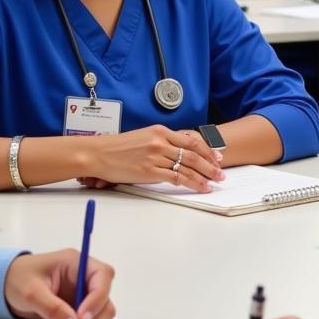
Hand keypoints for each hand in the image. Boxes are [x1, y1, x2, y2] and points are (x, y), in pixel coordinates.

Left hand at [4, 249, 115, 318]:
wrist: (3, 285)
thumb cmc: (17, 279)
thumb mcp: (31, 293)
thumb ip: (53, 309)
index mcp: (77, 263)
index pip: (102, 275)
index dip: (98, 296)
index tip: (82, 318)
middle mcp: (85, 277)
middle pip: (106, 294)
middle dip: (96, 314)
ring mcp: (83, 293)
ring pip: (103, 309)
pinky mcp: (78, 307)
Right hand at [84, 126, 224, 192]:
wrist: (97, 153)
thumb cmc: (117, 148)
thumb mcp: (143, 137)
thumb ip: (161, 142)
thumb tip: (178, 151)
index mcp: (160, 131)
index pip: (190, 140)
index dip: (206, 149)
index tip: (217, 156)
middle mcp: (160, 142)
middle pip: (192, 153)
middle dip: (210, 164)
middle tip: (221, 172)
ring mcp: (155, 156)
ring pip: (187, 166)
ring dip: (204, 175)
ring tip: (215, 181)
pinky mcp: (150, 171)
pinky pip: (176, 177)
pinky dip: (191, 183)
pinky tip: (200, 187)